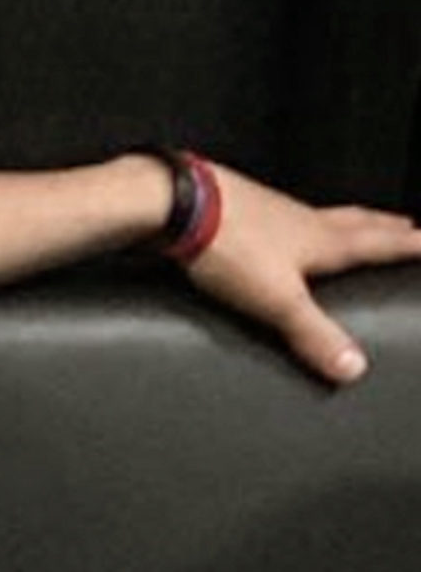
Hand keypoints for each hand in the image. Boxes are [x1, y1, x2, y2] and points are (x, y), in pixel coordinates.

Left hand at [178, 160, 420, 383]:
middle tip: (406, 224)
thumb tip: (354, 369)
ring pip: (320, 214)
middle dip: (385, 225)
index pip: (380, 244)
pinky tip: (282, 225)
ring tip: (354, 223)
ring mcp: (270, 208)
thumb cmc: (229, 245)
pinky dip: (297, 219)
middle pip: (356, 221)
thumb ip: (313, 334)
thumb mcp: (277, 299)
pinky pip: (281, 212)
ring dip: (345, 219)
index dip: (412, 245)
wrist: (173, 202)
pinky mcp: (238, 205)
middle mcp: (303, 219)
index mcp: (322, 240)